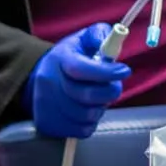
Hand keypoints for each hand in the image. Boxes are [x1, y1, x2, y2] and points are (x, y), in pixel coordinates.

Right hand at [25, 24, 130, 139]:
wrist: (40, 76)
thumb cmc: (71, 56)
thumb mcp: (84, 38)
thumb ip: (100, 35)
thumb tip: (115, 37)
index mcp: (60, 58)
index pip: (82, 69)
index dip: (106, 72)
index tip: (124, 71)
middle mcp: (49, 82)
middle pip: (84, 95)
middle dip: (108, 92)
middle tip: (115, 88)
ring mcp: (45, 105)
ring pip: (84, 116)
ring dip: (100, 109)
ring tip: (100, 99)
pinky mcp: (47, 124)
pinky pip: (79, 130)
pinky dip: (91, 123)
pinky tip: (90, 111)